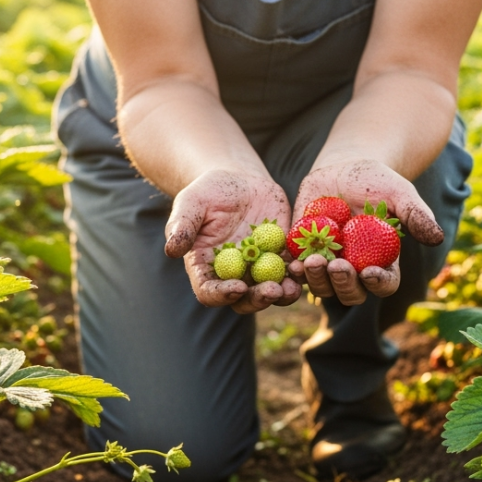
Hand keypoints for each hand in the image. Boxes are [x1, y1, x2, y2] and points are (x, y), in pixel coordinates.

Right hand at [164, 169, 302, 312]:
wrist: (239, 181)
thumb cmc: (208, 192)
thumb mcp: (191, 203)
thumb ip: (182, 226)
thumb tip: (171, 250)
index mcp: (207, 270)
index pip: (210, 292)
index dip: (222, 295)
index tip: (236, 287)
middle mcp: (234, 277)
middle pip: (245, 300)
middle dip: (259, 299)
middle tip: (272, 290)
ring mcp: (260, 271)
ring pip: (273, 292)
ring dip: (285, 293)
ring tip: (293, 285)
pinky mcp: (283, 258)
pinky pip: (294, 272)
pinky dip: (302, 272)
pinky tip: (309, 264)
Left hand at [288, 158, 443, 305]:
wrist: (343, 169)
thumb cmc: (377, 182)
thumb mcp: (399, 193)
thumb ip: (416, 215)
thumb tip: (437, 238)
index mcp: (382, 263)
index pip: (383, 284)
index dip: (378, 283)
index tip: (370, 273)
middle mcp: (355, 271)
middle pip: (350, 293)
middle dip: (344, 284)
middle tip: (338, 266)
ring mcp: (328, 265)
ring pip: (321, 286)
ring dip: (316, 280)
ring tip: (311, 262)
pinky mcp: (303, 255)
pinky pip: (298, 270)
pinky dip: (295, 270)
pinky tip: (292, 262)